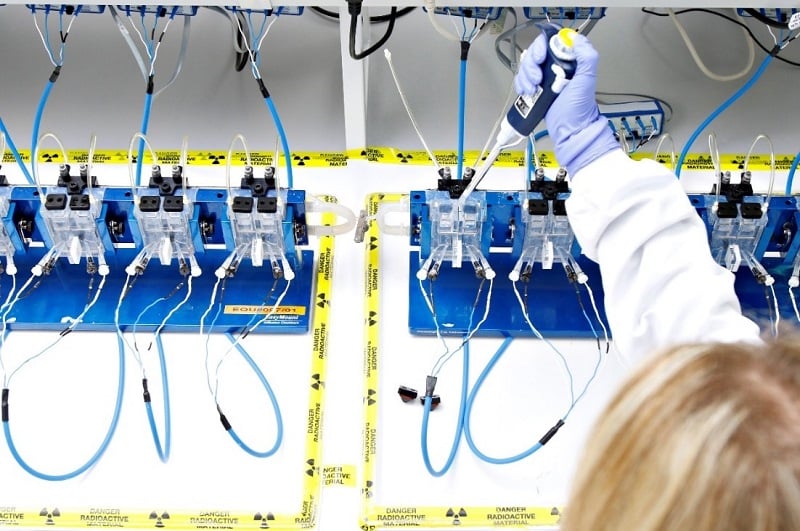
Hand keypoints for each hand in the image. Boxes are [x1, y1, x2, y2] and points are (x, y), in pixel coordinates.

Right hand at [514, 31, 618, 176]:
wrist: (569, 131)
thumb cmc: (579, 109)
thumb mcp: (587, 79)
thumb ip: (587, 56)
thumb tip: (576, 38)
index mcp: (569, 60)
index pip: (550, 42)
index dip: (541, 47)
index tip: (542, 59)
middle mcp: (555, 66)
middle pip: (534, 53)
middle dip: (531, 65)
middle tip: (538, 79)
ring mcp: (544, 78)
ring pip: (526, 66)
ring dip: (525, 77)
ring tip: (533, 90)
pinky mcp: (535, 89)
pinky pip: (522, 79)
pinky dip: (521, 84)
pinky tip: (528, 93)